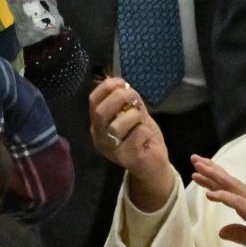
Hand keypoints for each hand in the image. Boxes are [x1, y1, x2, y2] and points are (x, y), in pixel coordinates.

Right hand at [90, 78, 173, 210]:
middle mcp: (99, 137)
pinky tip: (146, 137)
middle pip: (100, 112)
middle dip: (119, 98)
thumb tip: (124, 85)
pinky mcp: (126, 157)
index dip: (106, 87)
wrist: (153, 164)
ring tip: (141, 121)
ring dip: (134, 117)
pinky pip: (136, 135)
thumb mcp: (133, 114)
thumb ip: (127, 101)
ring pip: (117, 125)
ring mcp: (111, 149)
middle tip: (134, 98)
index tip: (122, 82)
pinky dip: (145, 130)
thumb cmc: (141, 137)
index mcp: (98, 124)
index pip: (92, 101)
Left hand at [191, 155, 245, 246]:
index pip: (230, 190)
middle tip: (194, 158)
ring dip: (214, 176)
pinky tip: (209, 194)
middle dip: (210, 170)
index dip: (213, 181)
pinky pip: (239, 203)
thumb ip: (239, 235)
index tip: (198, 173)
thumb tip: (222, 231)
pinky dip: (224, 197)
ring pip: (232, 187)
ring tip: (198, 167)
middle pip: (229, 183)